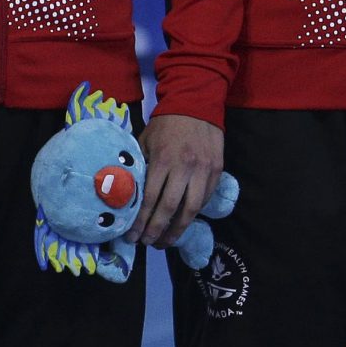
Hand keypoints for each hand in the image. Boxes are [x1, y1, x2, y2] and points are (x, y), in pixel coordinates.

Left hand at [128, 114, 223, 247]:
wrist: (196, 102)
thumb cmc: (165, 124)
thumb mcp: (145, 140)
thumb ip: (140, 166)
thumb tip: (128, 193)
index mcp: (163, 160)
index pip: (150, 199)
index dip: (140, 222)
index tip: (132, 236)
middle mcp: (184, 167)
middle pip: (169, 209)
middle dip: (156, 231)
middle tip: (147, 243)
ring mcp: (203, 170)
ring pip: (190, 209)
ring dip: (177, 230)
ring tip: (165, 241)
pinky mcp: (216, 170)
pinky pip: (205, 199)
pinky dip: (193, 213)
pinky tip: (182, 222)